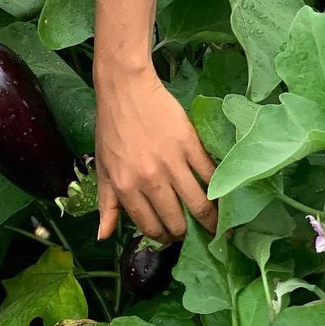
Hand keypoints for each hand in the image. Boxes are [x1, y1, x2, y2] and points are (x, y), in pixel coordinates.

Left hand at [95, 65, 216, 242]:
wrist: (125, 89)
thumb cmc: (111, 128)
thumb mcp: (103, 168)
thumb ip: (106, 205)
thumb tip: (104, 236)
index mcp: (126, 187)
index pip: (150, 227)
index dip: (162, 236)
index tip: (170, 235)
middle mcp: (149, 179)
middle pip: (177, 222)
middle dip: (186, 233)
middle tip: (192, 231)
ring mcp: (171, 162)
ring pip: (199, 205)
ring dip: (209, 220)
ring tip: (214, 223)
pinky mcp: (190, 145)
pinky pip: (210, 177)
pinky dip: (219, 190)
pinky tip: (221, 196)